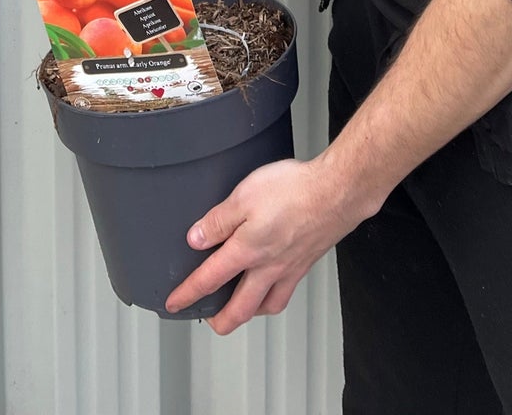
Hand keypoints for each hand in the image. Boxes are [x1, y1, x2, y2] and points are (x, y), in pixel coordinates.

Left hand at [164, 156, 367, 332]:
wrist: (337, 192)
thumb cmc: (295, 190)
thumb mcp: (245, 195)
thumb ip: (218, 220)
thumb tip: (195, 239)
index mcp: (247, 250)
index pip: (209, 279)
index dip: (187, 294)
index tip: (174, 303)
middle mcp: (267, 267)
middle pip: (238, 310)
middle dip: (219, 320)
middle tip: (207, 318)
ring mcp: (289, 269)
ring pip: (264, 307)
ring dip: (248, 314)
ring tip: (238, 309)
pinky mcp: (306, 263)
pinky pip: (285, 294)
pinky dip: (272, 300)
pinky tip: (272, 287)